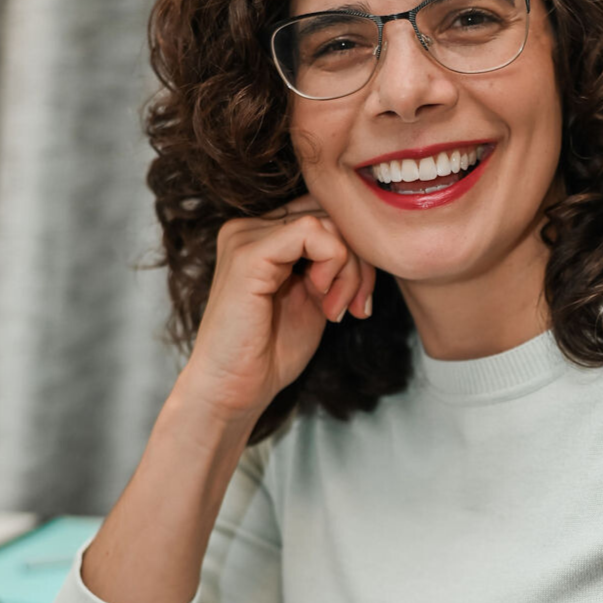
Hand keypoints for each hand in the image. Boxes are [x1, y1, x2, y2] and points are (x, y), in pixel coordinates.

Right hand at [177, 194, 375, 420]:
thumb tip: (369, 238)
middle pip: (330, 213)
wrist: (234, 390)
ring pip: (327, 222)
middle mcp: (249, 227)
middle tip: (355, 305)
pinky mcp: (248, 254)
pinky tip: (322, 298)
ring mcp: (245, 236)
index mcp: (262, 234)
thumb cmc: (271, 351)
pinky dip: (333, 264)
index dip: (355, 250)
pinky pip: (312, 232)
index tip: (359, 298)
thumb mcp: (316, 295)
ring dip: (348, 269)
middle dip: (359, 260)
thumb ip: (333, 262)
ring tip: (336, 308)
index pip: (325, 212)